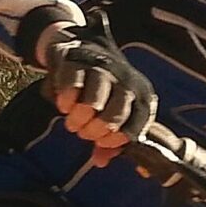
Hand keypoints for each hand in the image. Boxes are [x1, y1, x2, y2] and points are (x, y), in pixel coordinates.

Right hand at [42, 16, 156, 154]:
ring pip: (94, 101)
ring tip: (72, 123)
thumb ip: (110, 140)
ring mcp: (103, 69)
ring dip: (80, 118)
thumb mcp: (112, 112)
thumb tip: (101, 162)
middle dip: (96, 130)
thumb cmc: (104, 89)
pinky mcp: (78, 61)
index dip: (118, 139)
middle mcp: (126, 81)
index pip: (138, 124)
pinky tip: (64, 106)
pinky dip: (67, 100)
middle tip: (83, 133)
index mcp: (141, 95)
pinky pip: (73, 85)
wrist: (83, 45)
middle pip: (115, 114)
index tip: (101, 143)